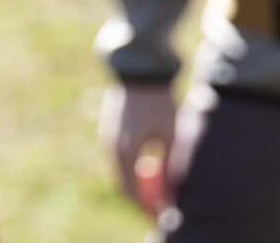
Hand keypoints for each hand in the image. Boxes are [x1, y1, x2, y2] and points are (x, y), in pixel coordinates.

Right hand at [100, 82, 177, 215]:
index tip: (160, 213)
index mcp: (124, 150)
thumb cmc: (158, 100)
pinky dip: (131, 167)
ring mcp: (107, 135)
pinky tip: (147, 165)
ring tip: (156, 187)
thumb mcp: (170, 133)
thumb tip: (172, 189)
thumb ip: (169, 163)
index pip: (130, 190)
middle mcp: (110, 145)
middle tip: (158, 205)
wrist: (140, 66)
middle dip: (140, 197)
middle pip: (122, 183)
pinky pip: (118, 156)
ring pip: (120, 169)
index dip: (145, 206)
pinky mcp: (109, 126)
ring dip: (135, 182)